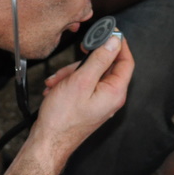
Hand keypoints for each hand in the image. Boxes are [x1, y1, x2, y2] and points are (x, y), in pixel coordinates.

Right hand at [34, 34, 133, 154]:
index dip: (118, 44)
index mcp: (115, 92)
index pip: (126, 61)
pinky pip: (82, 85)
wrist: (47, 143)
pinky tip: (55, 88)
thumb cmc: (63, 117)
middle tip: (70, 65)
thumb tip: (114, 42)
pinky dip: (68, 83)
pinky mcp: (88, 105)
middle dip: (84, 62)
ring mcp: (100, 102)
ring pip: (90, 75)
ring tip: (56, 82)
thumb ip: (99, 59)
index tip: (107, 31)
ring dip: (71, 74)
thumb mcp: (81, 81)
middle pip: (105, 66)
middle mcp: (111, 97)